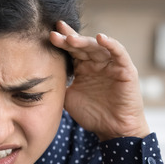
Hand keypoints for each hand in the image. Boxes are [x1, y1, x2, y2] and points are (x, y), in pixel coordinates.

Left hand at [49, 20, 149, 140]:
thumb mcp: (69, 98)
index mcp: (83, 68)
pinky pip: (119, 53)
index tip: (48, 35)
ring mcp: (111, 64)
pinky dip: (111, 44)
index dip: (61, 42)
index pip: (71, 50)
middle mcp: (97, 63)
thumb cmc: (92, 115)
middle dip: (68, 39)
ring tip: (71, 38)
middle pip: (82, 46)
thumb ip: (58, 84)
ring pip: (97, 47)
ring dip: (84, 41)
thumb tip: (38, 75)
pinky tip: (101, 38)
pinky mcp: (126, 69)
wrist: (114, 130)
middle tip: (55, 33)